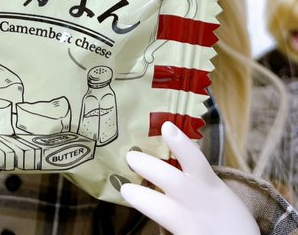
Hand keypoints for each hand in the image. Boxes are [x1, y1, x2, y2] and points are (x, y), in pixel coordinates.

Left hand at [120, 122, 258, 234]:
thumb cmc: (225, 215)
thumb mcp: (215, 190)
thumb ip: (194, 176)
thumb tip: (164, 153)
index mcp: (209, 185)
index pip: (196, 160)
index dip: (181, 144)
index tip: (166, 127)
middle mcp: (200, 202)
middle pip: (174, 182)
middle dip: (151, 168)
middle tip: (131, 157)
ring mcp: (193, 224)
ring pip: (165, 211)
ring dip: (143, 199)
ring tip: (125, 190)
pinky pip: (166, 227)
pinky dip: (153, 220)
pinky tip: (137, 211)